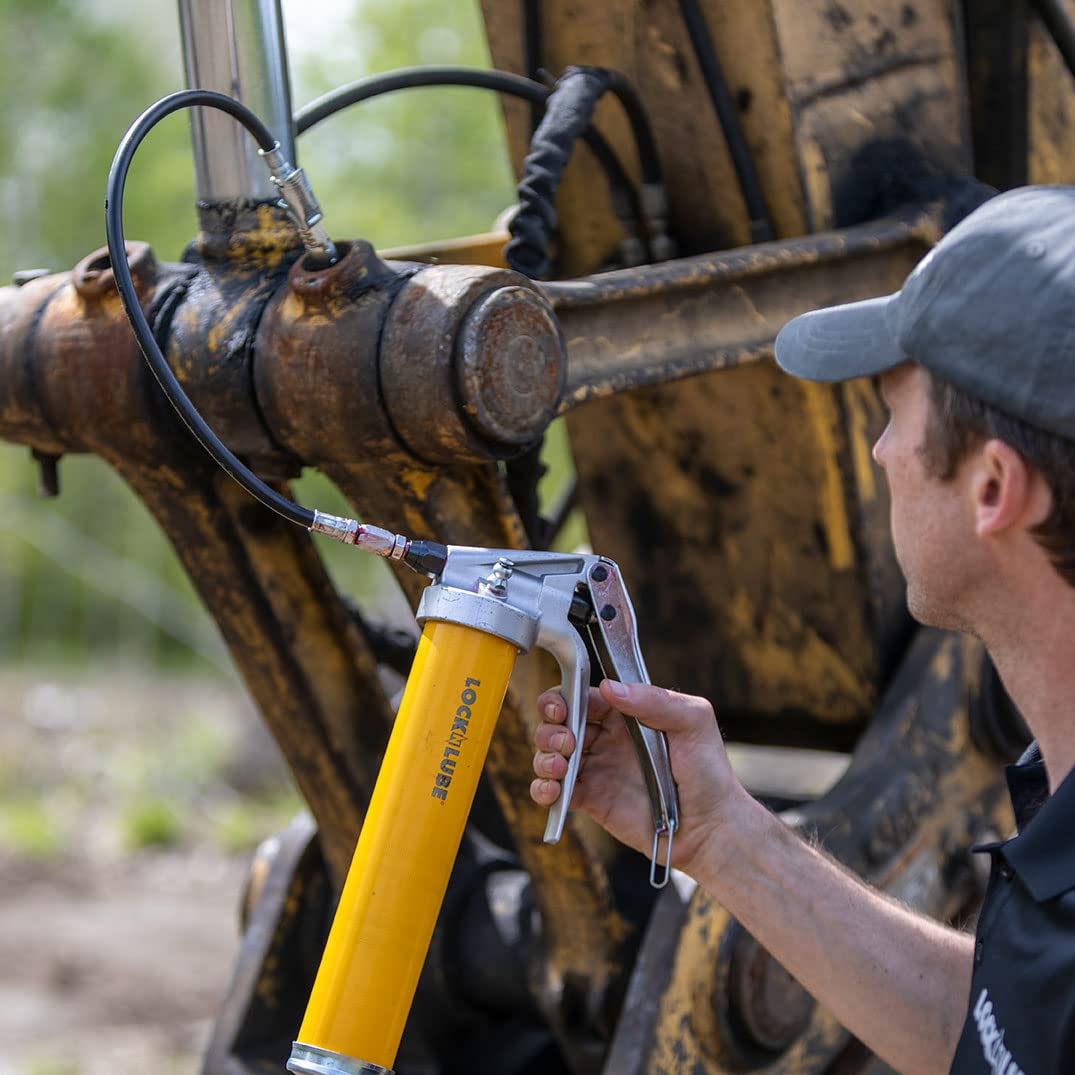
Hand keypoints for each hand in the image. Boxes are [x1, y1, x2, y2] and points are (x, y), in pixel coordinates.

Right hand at [530, 679, 748, 873]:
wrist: (712, 826)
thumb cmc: (709, 770)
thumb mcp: (693, 721)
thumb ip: (655, 700)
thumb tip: (609, 687)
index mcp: (625, 714)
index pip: (581, 695)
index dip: (563, 697)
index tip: (562, 708)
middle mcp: (606, 738)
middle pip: (558, 722)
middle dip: (549, 726)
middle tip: (567, 740)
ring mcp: (596, 769)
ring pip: (550, 754)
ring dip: (543, 756)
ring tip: (561, 765)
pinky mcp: (591, 800)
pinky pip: (554, 791)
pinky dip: (542, 789)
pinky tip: (553, 790)